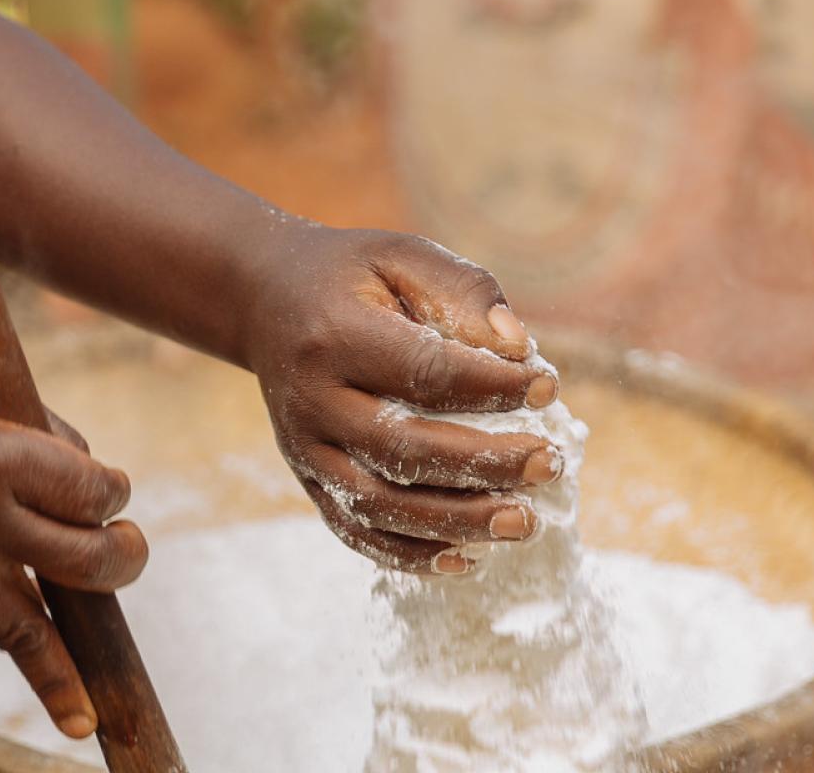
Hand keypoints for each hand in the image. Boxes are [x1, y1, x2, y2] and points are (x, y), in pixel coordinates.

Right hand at [0, 380, 143, 737]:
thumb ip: (39, 433)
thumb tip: (97, 482)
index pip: (91, 490)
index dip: (114, 491)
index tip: (112, 491)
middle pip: (88, 560)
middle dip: (125, 556)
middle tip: (128, 547)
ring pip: (42, 634)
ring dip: (82, 656)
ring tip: (98, 698)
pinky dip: (14, 620)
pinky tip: (29, 632)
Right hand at [240, 228, 561, 574]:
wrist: (262, 300)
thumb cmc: (351, 277)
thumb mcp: (402, 256)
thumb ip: (463, 291)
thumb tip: (519, 349)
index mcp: (336, 336)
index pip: (425, 372)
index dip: (492, 386)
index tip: (547, 387)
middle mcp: (312, 400)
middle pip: (402, 449)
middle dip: (485, 465)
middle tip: (550, 465)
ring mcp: (304, 449)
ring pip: (379, 504)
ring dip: (456, 522)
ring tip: (523, 523)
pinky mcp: (306, 480)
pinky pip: (355, 531)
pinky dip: (409, 554)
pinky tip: (466, 558)